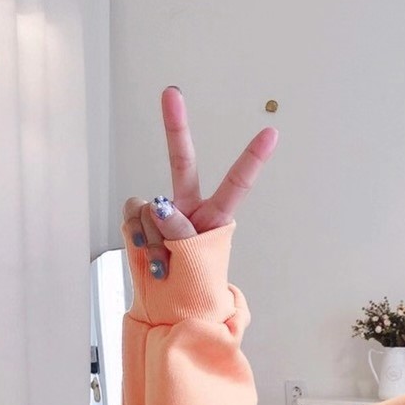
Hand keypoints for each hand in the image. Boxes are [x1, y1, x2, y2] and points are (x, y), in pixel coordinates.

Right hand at [121, 86, 277, 279]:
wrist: (168, 313)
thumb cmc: (194, 291)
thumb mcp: (198, 263)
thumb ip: (182, 232)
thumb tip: (160, 206)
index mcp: (215, 218)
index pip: (237, 183)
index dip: (253, 158)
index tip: (272, 133)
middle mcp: (188, 209)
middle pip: (182, 162)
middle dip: (174, 127)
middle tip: (171, 91)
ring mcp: (160, 213)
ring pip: (150, 206)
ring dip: (154, 238)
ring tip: (166, 263)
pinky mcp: (138, 219)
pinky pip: (132, 215)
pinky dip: (137, 237)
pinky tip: (148, 255)